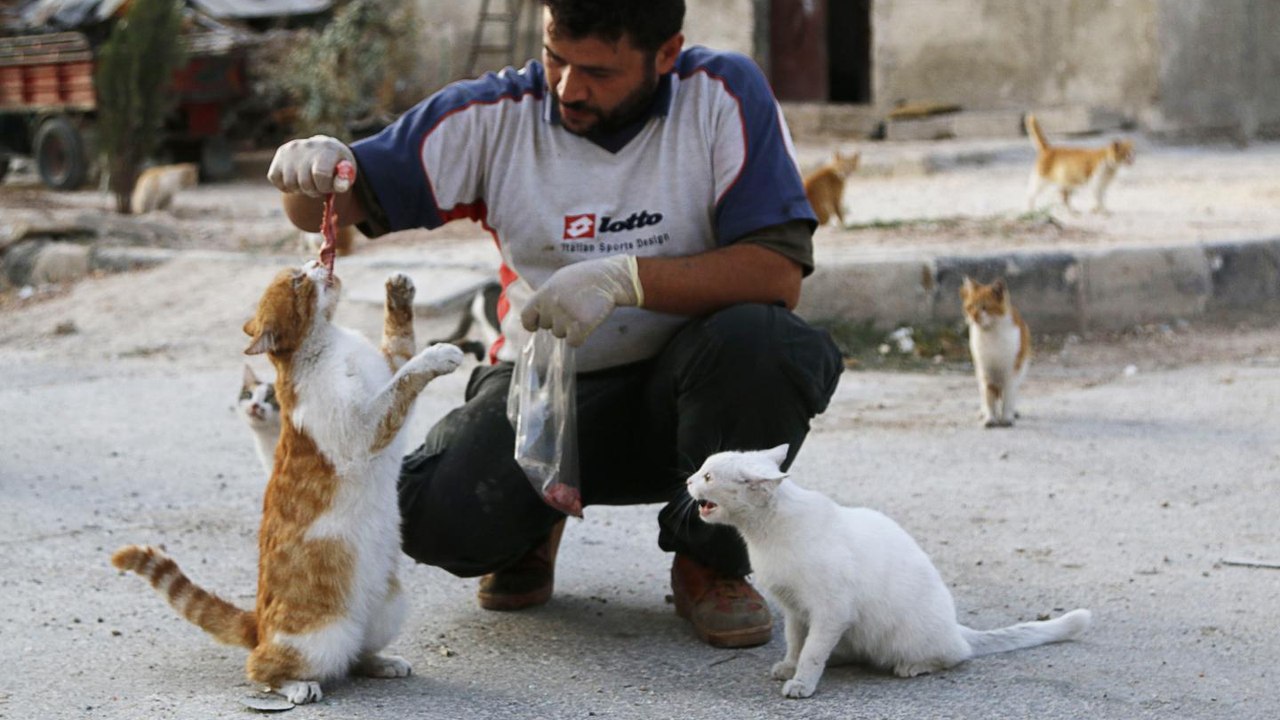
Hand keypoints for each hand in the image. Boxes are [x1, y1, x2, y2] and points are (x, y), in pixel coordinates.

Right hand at [267, 135, 355, 196]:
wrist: (324, 150)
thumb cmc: (337, 165)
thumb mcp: (347, 172)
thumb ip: (344, 180)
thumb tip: (341, 186)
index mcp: (327, 149)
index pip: (320, 174)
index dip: (324, 187)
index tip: (328, 187)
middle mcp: (307, 146)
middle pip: (304, 183)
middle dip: (313, 191)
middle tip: (319, 186)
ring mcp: (291, 149)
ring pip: (289, 184)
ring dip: (300, 189)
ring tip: (309, 181)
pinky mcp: (280, 154)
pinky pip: (276, 179)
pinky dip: (286, 185)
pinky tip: (297, 178)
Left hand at [520, 255, 643, 345]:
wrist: (609, 278)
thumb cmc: (584, 278)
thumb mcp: (558, 281)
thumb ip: (545, 297)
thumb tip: (535, 315)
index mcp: (543, 294)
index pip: (526, 317)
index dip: (531, 324)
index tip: (536, 326)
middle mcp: (551, 306)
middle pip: (547, 327)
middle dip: (558, 322)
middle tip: (573, 308)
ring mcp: (565, 316)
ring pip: (560, 335)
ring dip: (570, 328)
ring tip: (583, 310)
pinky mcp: (580, 326)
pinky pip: (574, 342)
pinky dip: (581, 336)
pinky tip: (589, 322)